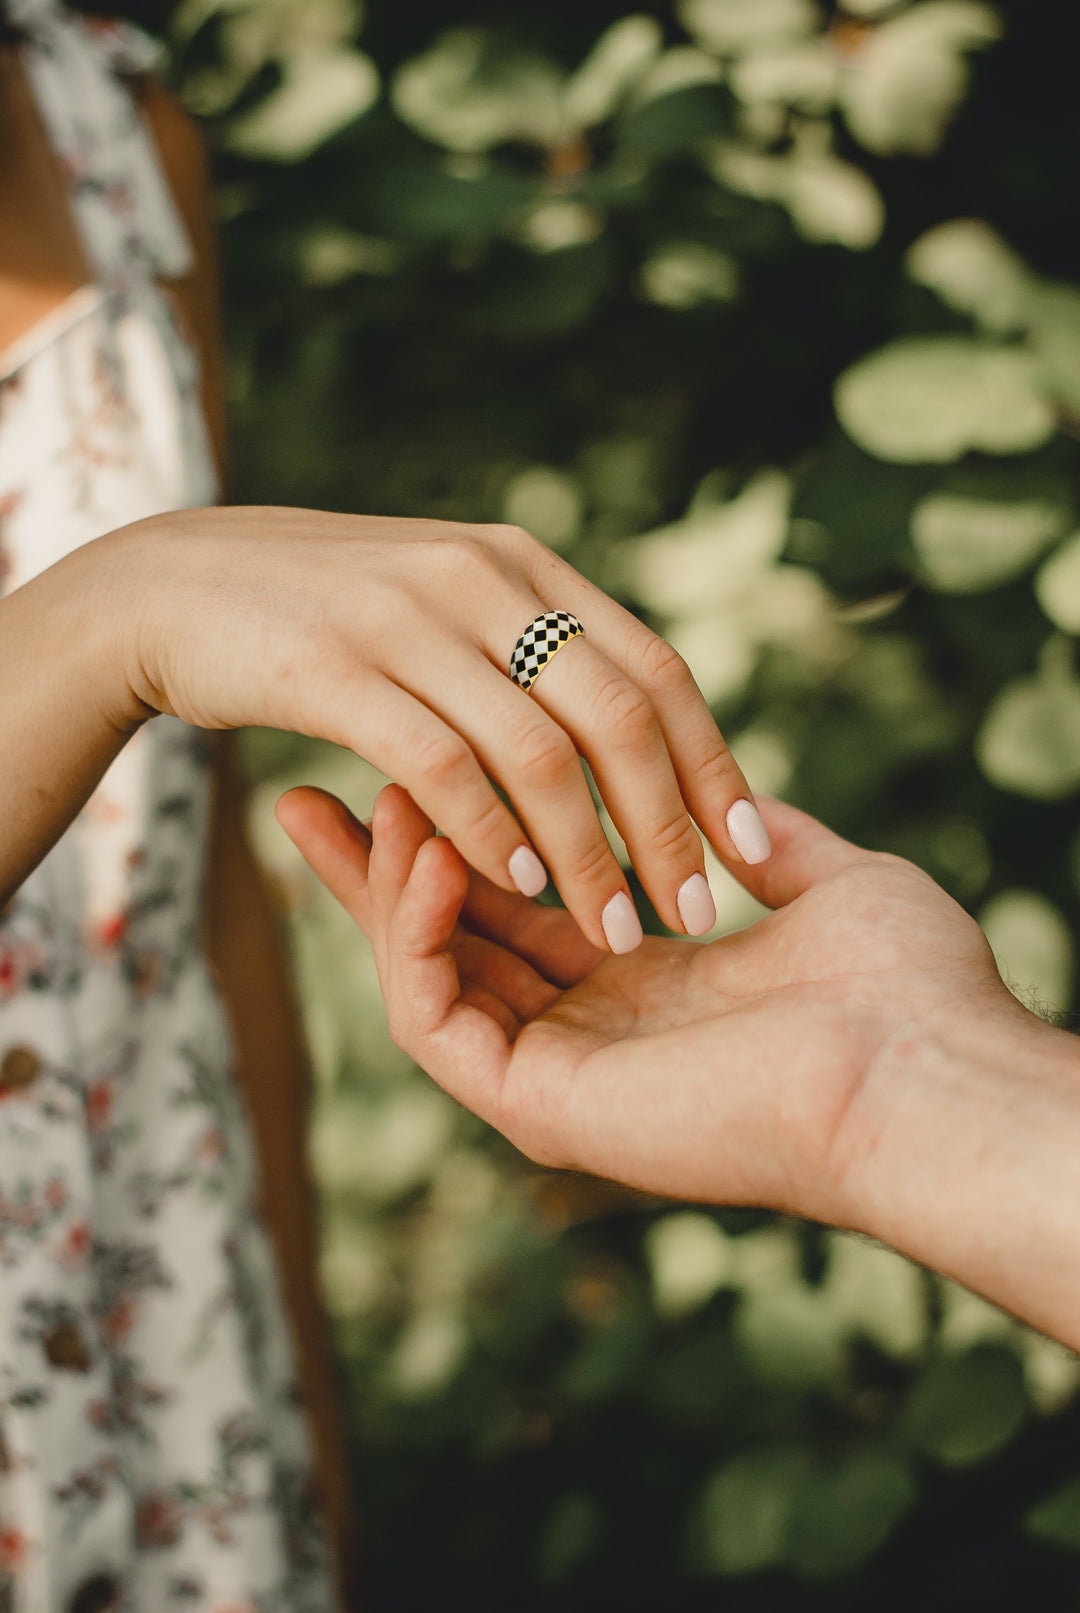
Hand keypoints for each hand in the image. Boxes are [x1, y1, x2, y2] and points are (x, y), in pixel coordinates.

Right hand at [116, 507, 769, 951]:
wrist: (174, 582)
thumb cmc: (325, 615)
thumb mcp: (447, 602)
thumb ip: (531, 651)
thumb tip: (628, 736)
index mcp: (526, 566)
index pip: (656, 670)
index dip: (714, 763)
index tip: (754, 848)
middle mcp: (483, 579)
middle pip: (617, 714)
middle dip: (668, 825)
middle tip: (697, 911)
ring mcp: (408, 620)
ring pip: (538, 753)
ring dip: (590, 855)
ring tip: (620, 933)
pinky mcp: (334, 670)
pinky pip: (440, 766)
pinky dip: (490, 835)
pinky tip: (520, 890)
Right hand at [277, 782, 1015, 1223]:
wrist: (925, 1070)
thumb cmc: (901, 985)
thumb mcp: (823, 880)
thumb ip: (766, 840)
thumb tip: (736, 799)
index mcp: (646, 985)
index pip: (518, 903)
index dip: (460, 833)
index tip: (403, 765)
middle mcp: (589, 1033)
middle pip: (448, 941)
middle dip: (375, 865)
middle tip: (304, 789)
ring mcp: (556, 1077)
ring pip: (421, 976)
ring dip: (382, 886)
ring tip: (362, 794)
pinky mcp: (537, 1105)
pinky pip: (434, 1014)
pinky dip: (412, 934)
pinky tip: (424, 848)